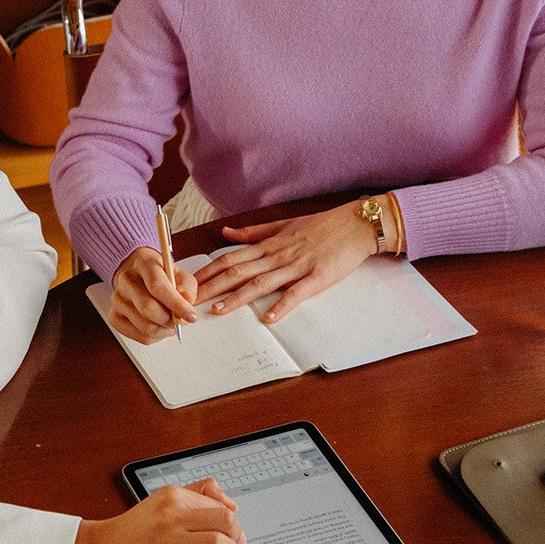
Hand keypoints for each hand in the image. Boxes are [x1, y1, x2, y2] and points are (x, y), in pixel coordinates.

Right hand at [66, 479, 243, 543]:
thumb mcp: (163, 499)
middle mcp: (172, 517)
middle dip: (237, 533)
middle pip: (225, 520)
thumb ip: (197, 493)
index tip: (232, 529)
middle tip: (234, 541)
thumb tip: (230, 503)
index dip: (232, 518)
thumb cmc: (134, 528)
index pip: (218, 503)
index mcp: (173, 496)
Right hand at [109, 246, 198, 344]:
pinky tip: (160, 326)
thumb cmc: (162, 276)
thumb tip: (187, 302)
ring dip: (165, 330)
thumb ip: (187, 287)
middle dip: (171, 320)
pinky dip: (156, 336)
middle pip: (148, 309)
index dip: (176, 304)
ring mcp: (118, 299)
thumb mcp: (180, 275)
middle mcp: (126, 280)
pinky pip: (140, 337)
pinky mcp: (115, 317)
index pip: (157, 286)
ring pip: (146, 327)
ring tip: (172, 322)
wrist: (140, 277)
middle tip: (182, 321)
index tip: (191, 316)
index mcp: (143, 263)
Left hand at [194, 201, 378, 324]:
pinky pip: (297, 293)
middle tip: (191, 300)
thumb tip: (225, 232)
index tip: (189, 283)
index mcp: (268, 245)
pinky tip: (269, 318)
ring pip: (261, 283)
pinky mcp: (317, 278)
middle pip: (238, 272)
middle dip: (213, 287)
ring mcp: (297, 267)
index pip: (230, 258)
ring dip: (238, 298)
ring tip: (219, 311)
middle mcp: (277, 255)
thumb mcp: (282, 225)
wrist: (355, 225)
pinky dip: (282, 306)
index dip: (208, 271)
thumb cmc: (321, 226)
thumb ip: (253, 233)